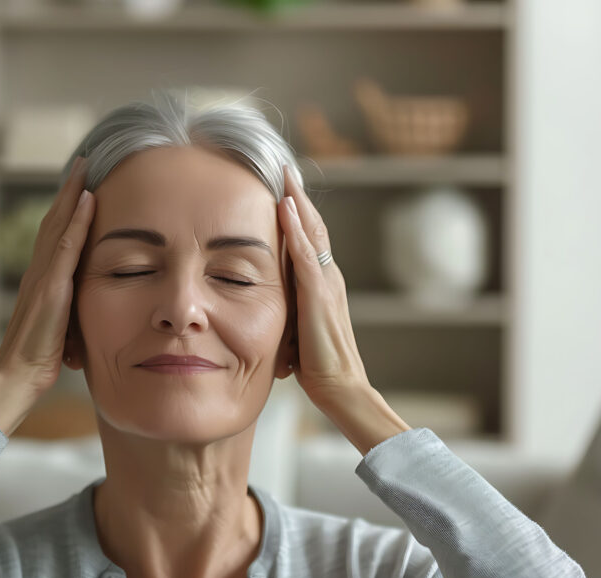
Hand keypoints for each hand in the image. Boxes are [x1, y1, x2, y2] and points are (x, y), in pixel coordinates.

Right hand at [0, 156, 94, 433]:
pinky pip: (65, 246)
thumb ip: (70, 314)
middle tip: (83, 162)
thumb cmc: (40, 362)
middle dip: (69, 191)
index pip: (56, 237)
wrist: (18, 377)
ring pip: (57, 225)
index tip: (81, 187)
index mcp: (42, 282)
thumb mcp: (62, 330)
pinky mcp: (50, 287)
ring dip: (72, 194)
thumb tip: (84, 316)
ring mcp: (42, 277)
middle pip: (54, 221)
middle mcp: (38, 272)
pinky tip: (87, 199)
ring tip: (85, 167)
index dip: (67, 211)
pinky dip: (76, 220)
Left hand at [278, 163, 371, 407]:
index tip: (283, 188)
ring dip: (298, 200)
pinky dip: (296, 227)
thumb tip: (260, 308)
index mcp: (321, 284)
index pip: (308, 239)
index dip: (298, 213)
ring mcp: (326, 283)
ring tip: (285, 173)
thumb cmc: (315, 366)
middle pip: (313, 226)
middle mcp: (328, 277)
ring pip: (312, 232)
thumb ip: (284, 311)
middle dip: (299, 196)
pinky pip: (305, 253)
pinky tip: (286, 206)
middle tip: (285, 166)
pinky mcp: (318, 295)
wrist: (341, 388)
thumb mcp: (294, 329)